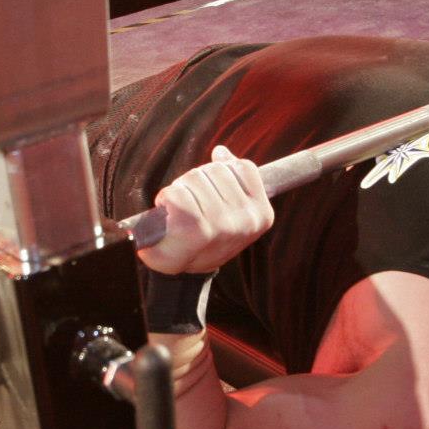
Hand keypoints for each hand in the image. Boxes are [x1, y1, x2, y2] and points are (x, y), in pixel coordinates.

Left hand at [140, 146, 273, 275]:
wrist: (179, 276)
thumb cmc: (202, 240)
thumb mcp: (228, 211)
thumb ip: (231, 180)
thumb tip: (221, 152)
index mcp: (261, 215)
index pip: (243, 168)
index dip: (220, 174)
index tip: (212, 195)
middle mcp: (246, 221)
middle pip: (215, 170)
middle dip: (197, 182)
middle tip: (191, 207)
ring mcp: (222, 224)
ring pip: (195, 177)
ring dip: (181, 190)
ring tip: (180, 213)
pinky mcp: (196, 228)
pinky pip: (177, 193)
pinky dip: (166, 200)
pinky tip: (169, 217)